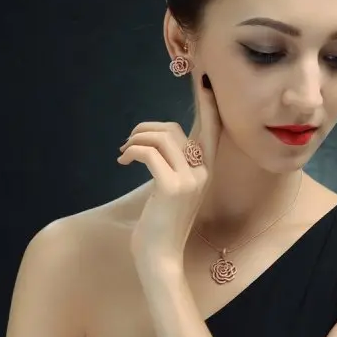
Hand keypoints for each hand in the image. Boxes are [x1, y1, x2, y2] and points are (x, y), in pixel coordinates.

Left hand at [117, 73, 221, 266]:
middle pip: (174, 129)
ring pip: (161, 138)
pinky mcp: (172, 188)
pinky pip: (149, 153)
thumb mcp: (172, 190)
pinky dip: (132, 151)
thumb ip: (173, 165)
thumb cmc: (161, 224)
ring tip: (124, 153)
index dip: (208, 104)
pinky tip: (124, 160)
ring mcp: (190, 180)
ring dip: (136, 139)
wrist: (160, 257)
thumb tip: (157, 142)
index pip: (212, 129)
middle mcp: (203, 172)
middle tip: (128, 143)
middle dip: (146, 129)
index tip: (206, 80)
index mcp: (205, 170)